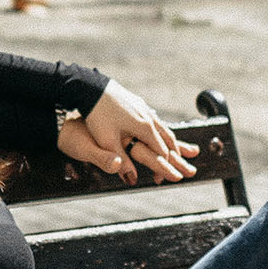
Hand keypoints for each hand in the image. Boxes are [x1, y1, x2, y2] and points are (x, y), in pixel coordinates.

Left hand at [60, 80, 198, 186]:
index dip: (164, 168)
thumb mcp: (107, 142)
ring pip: (163, 129)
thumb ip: (121, 161)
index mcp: (146, 128)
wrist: (91, 88)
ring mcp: (145, 109)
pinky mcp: (138, 104)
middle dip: (173, 156)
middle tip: (176, 170)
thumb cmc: (98, 115)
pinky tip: (158, 132)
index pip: (162, 152)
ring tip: (173, 152)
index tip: (161, 180)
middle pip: (168, 140)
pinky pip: (155, 121)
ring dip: (170, 143)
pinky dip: (161, 131)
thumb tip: (132, 179)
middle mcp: (149, 118)